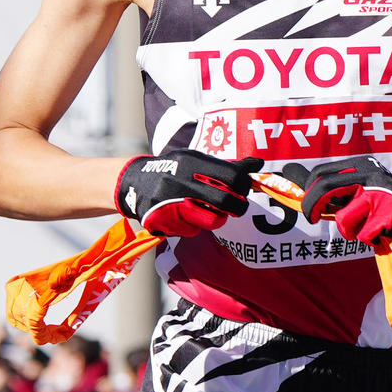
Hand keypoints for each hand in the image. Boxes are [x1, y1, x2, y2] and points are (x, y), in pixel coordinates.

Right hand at [115, 150, 262, 237]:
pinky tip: (182, 215)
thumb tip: (257, 164)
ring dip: (216, 219)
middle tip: (237, 208)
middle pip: (226, 203)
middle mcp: (182, 182)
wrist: (134, 182)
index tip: (244, 189)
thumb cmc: (173, 170)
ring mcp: (172, 203)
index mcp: (192, 162)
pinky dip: (193, 226)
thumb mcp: (195, 160)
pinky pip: (192, 231)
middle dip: (238, 208)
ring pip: (212, 221)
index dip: (244, 186)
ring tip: (207, 211)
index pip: (232, 177)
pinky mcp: (164, 221)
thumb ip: (224, 166)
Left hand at [290, 156, 391, 254]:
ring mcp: (382, 193)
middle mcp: (371, 174)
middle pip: (325, 187)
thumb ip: (330, 187)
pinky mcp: (390, 213)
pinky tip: (382, 233)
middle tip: (313, 219)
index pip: (321, 173)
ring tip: (366, 228)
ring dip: (350, 231)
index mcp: (362, 165)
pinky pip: (363, 234)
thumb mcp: (360, 190)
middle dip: (312, 207)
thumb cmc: (385, 207)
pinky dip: (369, 239)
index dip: (308, 191)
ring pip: (344, 218)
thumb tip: (290, 176)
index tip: (309, 207)